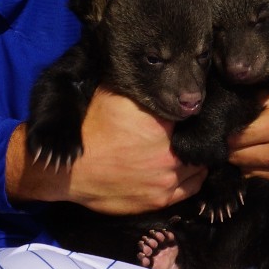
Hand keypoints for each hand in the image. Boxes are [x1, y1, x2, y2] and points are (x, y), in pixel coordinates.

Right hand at [22, 90, 205, 214]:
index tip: (186, 108)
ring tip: (188, 148)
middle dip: (193, 133)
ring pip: (199, 166)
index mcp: (161, 125)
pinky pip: (192, 187)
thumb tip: (156, 69)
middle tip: (187, 129)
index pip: (191, 113)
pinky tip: (189, 168)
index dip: (190, 110)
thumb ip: (138, 85)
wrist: (70, 171)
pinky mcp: (161, 199)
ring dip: (195, 156)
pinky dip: (193, 176)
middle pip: (198, 140)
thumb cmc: (89, 130)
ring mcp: (166, 179)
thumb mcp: (111, 95)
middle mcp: (169, 154)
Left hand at [228, 90, 268, 184]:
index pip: (237, 137)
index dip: (230, 133)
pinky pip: (259, 177)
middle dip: (233, 148)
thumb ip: (259, 101)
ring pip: (245, 169)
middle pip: (237, 156)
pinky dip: (256, 168)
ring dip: (243, 160)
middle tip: (238, 140)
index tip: (231, 129)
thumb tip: (236, 109)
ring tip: (250, 148)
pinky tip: (262, 158)